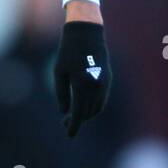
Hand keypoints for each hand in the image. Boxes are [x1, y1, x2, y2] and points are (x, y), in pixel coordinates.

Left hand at [53, 20, 110, 137]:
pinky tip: (83, 106)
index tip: (69, 134)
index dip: (74, 125)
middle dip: (77, 120)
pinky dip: (93, 106)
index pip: (79, 112)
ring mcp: (104, 83)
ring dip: (86, 115)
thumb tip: (65, 112)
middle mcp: (96, 86)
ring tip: (72, 116)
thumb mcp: (59, 72)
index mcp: (81, 85)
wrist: (87, 34)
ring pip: (97, 108)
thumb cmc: (68, 51)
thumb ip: (61, 94)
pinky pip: (102, 99)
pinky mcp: (108, 79)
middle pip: (87, 112)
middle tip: (64, 123)